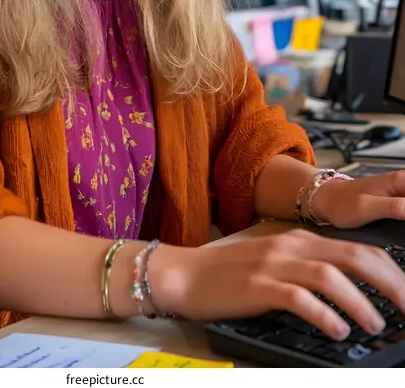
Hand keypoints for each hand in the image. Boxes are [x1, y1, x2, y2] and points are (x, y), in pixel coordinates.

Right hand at [150, 229, 404, 339]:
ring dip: (360, 300)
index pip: (358, 248)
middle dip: (389, 282)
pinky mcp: (258, 286)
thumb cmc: (229, 273)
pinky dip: (323, 313)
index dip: (390, 270)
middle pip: (353, 256)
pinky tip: (337, 329)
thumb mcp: (275, 261)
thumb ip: (309, 267)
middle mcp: (291, 245)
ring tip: (375, 323)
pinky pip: (298, 297)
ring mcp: (274, 264)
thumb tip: (351, 290)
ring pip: (330, 275)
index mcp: (299, 238)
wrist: (184, 273)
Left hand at [311, 170, 404, 228]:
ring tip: (400, 229)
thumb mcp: (366, 207)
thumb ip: (393, 207)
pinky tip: (402, 230)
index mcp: (400, 181)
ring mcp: (402, 193)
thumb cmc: (342, 202)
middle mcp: (404, 183)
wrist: (326, 200)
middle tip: (402, 228)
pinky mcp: (399, 202)